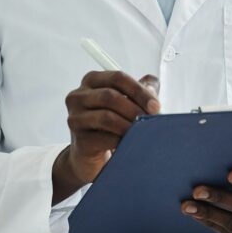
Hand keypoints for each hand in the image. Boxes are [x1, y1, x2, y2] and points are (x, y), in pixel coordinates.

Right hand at [52, 71, 159, 203]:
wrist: (91, 154)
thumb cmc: (112, 123)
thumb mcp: (127, 101)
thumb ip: (142, 89)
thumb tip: (153, 85)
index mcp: (92, 80)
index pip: (117, 78)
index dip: (139, 91)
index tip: (155, 105)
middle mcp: (78, 96)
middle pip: (110, 96)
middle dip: (135, 109)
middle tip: (152, 120)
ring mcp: (75, 118)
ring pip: (107, 117)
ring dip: (129, 125)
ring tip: (142, 132)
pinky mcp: (79, 140)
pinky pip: (105, 138)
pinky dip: (121, 141)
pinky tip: (130, 143)